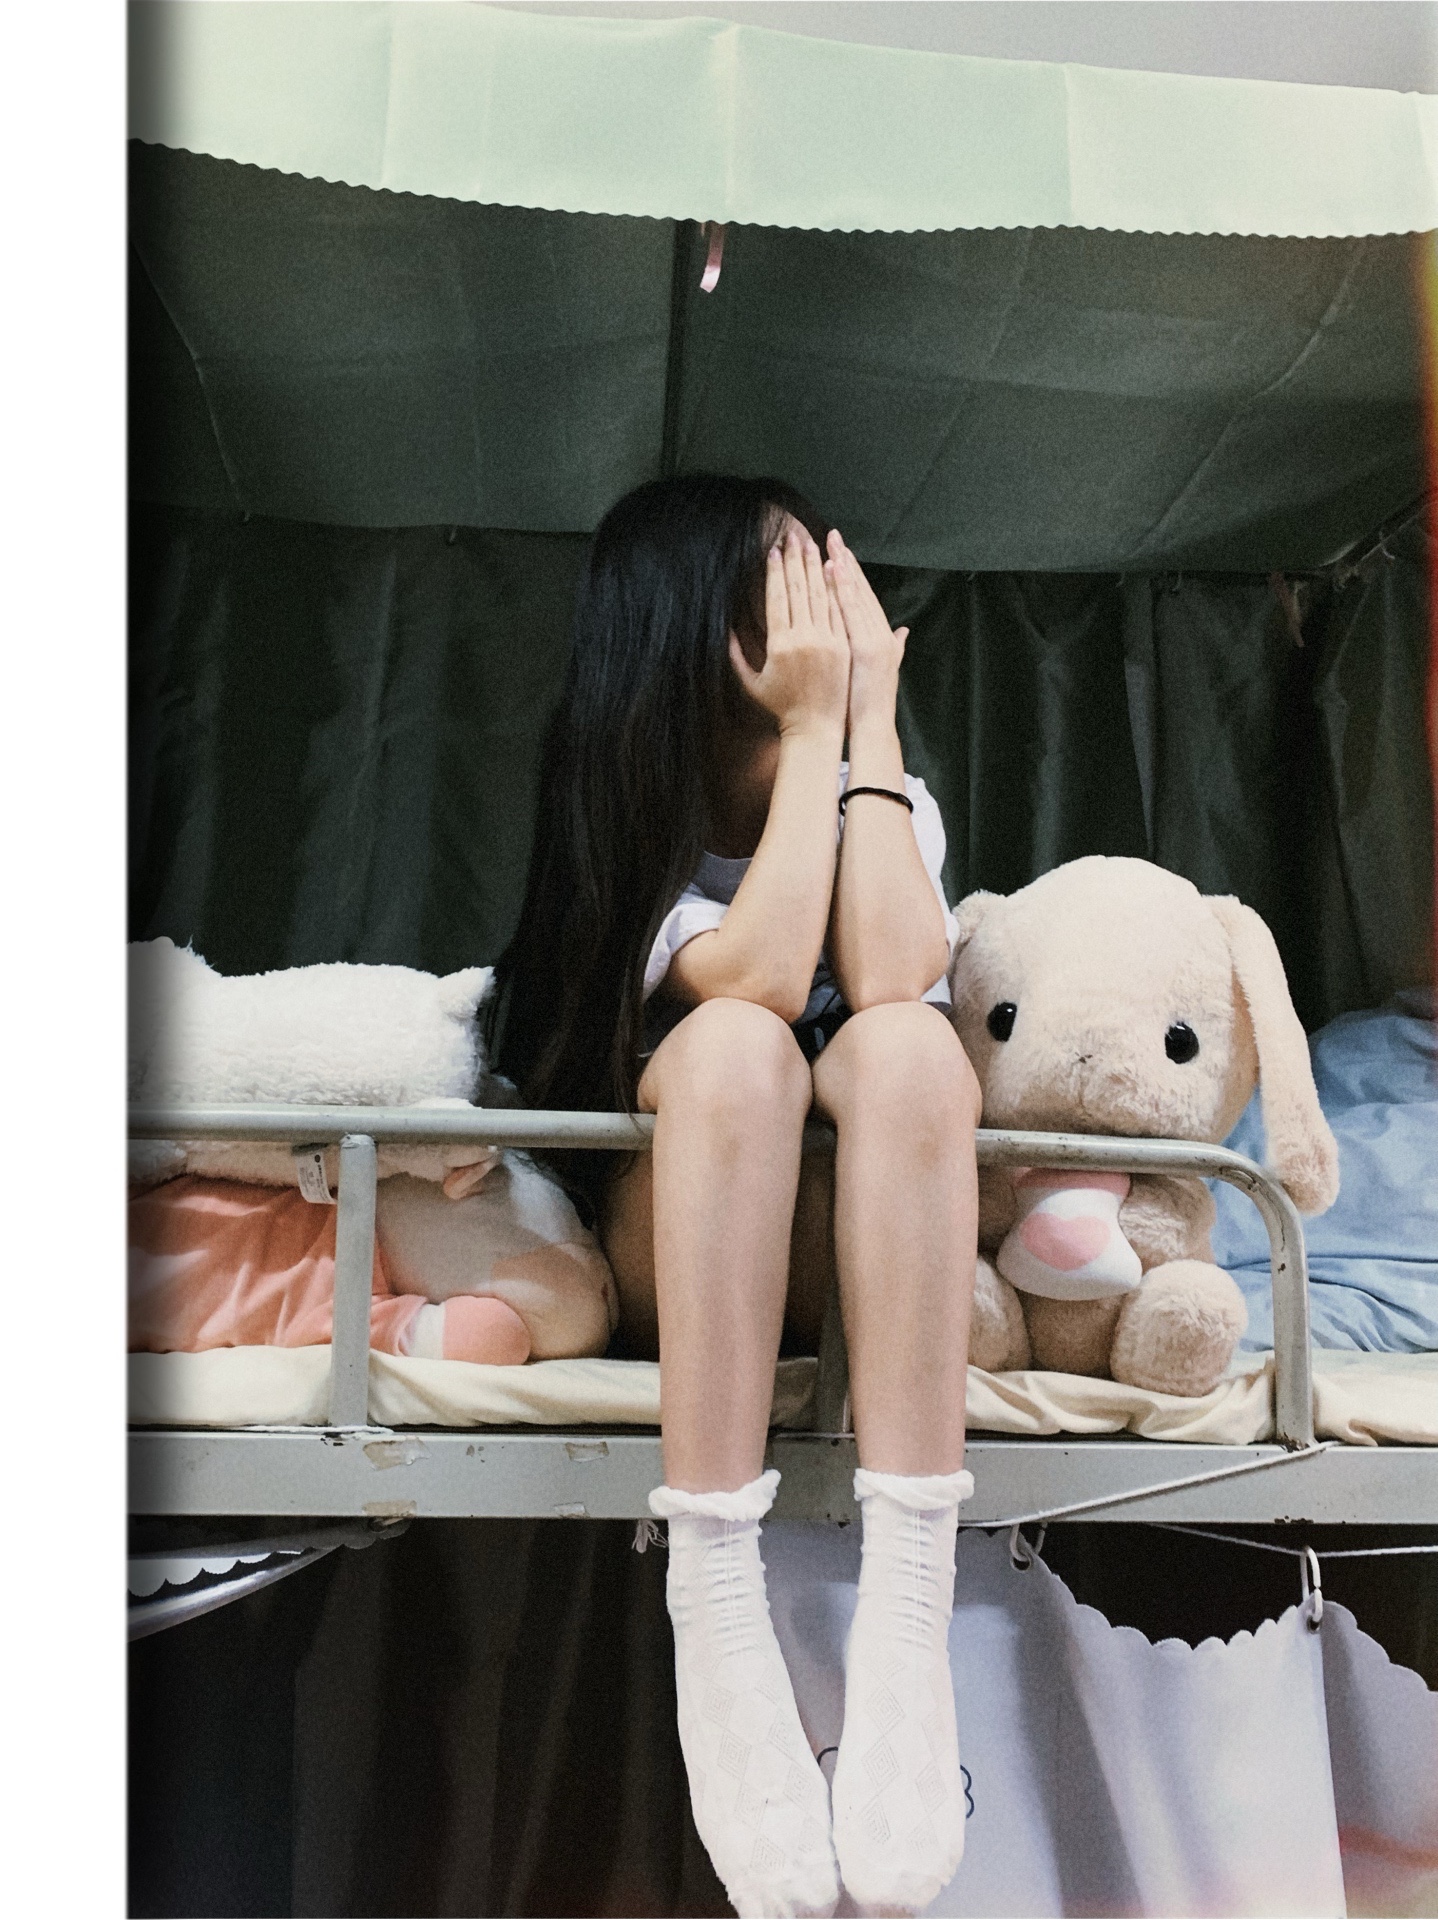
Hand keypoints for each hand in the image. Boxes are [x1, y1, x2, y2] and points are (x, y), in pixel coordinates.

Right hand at [729, 526, 849, 737]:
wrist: (815, 727)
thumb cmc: (780, 707)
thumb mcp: (750, 683)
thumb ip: (736, 655)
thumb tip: (725, 629)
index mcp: (779, 644)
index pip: (777, 597)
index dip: (775, 572)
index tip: (773, 550)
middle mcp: (804, 638)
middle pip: (798, 589)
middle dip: (795, 559)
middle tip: (792, 534)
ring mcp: (826, 641)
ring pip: (820, 594)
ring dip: (814, 566)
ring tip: (810, 543)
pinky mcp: (843, 645)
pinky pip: (837, 610)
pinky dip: (834, 588)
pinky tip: (831, 568)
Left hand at [823, 529, 907, 733]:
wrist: (873, 726)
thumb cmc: (871, 702)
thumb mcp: (886, 669)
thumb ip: (895, 647)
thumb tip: (904, 632)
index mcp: (881, 635)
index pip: (864, 596)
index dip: (853, 572)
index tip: (840, 550)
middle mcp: (878, 632)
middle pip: (859, 589)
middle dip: (846, 560)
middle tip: (832, 534)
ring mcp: (872, 638)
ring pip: (854, 595)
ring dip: (842, 567)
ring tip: (830, 544)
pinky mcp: (864, 647)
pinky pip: (848, 612)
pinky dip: (841, 589)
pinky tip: (830, 569)